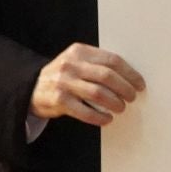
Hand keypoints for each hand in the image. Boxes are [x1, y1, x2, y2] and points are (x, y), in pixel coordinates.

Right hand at [30, 43, 144, 126]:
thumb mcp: (77, 61)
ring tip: (120, 108)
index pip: (112, 60)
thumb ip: (98, 64)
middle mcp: (70, 65)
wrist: (30, 87)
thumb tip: (131, 78)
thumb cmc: (63, 75)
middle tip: (132, 97)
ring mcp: (63, 82)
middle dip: (125, 89)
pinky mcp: (58, 100)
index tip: (140, 84)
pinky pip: (85, 111)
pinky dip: (100, 117)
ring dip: (115, 103)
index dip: (130, 74)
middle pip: (107, 76)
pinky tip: (107, 119)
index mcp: (79, 52)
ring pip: (98, 93)